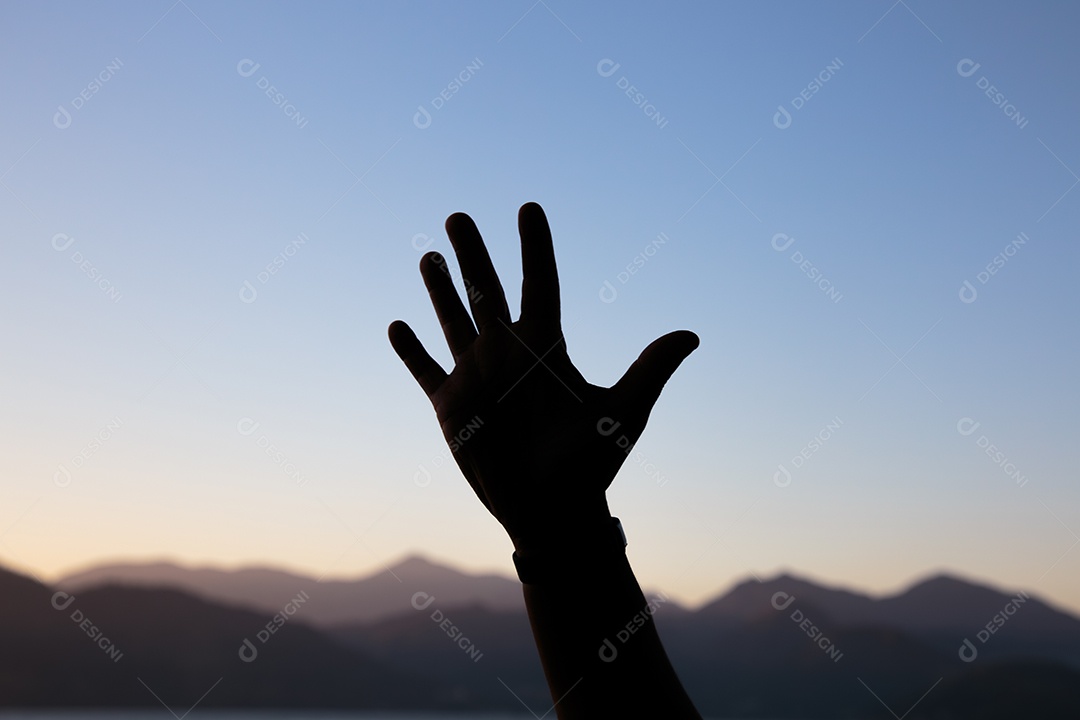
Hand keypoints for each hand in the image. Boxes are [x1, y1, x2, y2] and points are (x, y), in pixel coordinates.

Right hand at [389, 203, 697, 550]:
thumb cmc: (592, 463)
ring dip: (440, 290)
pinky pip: (425, 369)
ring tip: (430, 256)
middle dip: (473, 253)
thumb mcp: (623, 413)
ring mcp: (477, 376)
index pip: (540, 282)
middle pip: (487, 290)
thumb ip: (650, 370)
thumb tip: (692, 335)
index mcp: (548, 346)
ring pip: (454, 320)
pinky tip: (397, 325)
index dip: (535, 246)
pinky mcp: (450, 405)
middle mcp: (509, 352)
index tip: (529, 208)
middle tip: (458, 215)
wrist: (553, 509)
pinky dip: (410, 350)